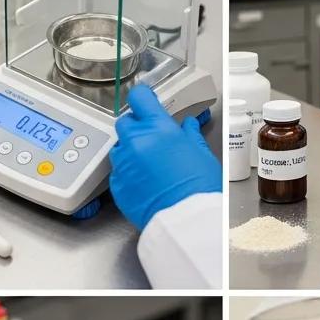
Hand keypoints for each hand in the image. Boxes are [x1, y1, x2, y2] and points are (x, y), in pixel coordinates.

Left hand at [109, 86, 221, 231]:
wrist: (186, 221)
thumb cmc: (199, 190)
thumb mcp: (202, 156)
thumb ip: (190, 136)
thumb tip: (188, 126)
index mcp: (158, 128)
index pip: (140, 97)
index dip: (143, 97)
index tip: (145, 100)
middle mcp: (136, 141)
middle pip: (125, 122)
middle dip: (137, 127)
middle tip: (153, 140)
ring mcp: (123, 163)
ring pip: (119, 147)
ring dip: (130, 150)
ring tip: (150, 165)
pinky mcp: (116, 184)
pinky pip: (118, 171)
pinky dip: (129, 173)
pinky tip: (146, 182)